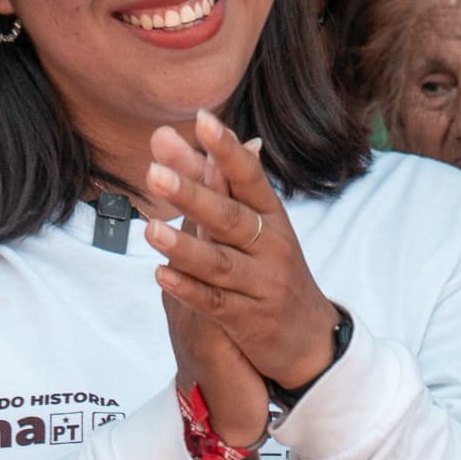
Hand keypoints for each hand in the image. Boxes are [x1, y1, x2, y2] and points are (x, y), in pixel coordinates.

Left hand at [142, 110, 339, 444]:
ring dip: (184, 246)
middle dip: (194, 195)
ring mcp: (261, 285)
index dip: (227, 151)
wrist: (310, 339)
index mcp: (273, 218)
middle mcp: (272, 248)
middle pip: (230, 219)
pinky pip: (214, 303)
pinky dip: (187, 289)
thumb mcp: (266, 226)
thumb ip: (234, 183)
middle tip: (156, 173)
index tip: (202, 120)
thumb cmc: (276, 271)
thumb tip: (232, 131)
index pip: (251, 179)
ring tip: (150, 228)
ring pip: (219, 263)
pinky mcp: (248, 320)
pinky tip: (161, 275)